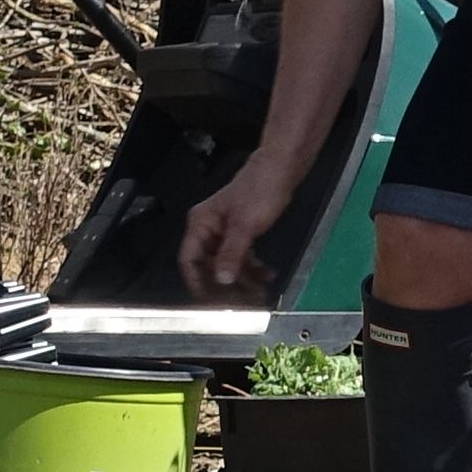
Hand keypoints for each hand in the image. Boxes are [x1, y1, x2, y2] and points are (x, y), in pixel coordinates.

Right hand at [180, 157, 302, 297]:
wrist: (281, 169)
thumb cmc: (260, 188)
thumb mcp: (245, 225)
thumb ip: (232, 253)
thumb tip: (221, 279)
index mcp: (201, 224)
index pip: (190, 260)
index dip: (197, 282)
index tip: (209, 301)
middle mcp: (209, 229)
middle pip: (209, 265)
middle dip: (223, 285)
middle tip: (237, 302)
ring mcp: (225, 231)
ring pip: (227, 264)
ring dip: (241, 280)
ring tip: (256, 294)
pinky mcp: (241, 232)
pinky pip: (242, 257)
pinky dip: (252, 268)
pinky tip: (266, 276)